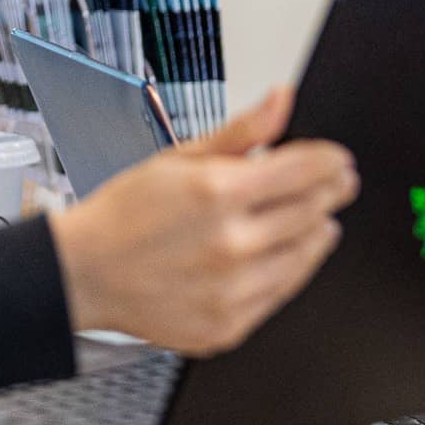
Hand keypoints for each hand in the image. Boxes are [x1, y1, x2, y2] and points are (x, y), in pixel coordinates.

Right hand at [49, 88, 356, 354]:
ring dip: (318, 232)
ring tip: (317, 220)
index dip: (331, 162)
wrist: (84, 274)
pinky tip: (285, 255)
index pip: (304, 171)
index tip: (339, 160)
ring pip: (305, 256)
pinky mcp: (229, 325)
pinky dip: (292, 270)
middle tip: (337, 184)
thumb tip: (281, 100)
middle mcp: (230, 244)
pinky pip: (282, 294)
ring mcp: (232, 290)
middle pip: (312, 212)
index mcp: (218, 193)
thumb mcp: (179, 157)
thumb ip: (241, 132)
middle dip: (331, 193)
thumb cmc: (126, 214)